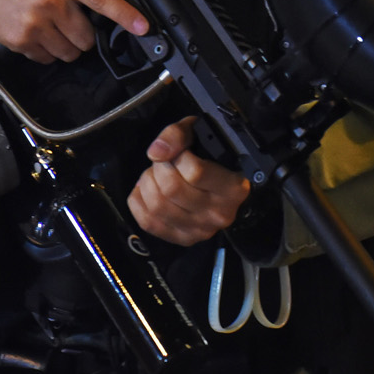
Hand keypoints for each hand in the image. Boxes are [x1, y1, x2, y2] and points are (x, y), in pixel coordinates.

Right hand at [0, 0, 147, 63]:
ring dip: (66, 45)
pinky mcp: (21, 42)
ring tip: (49, 25)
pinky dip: (46, 52)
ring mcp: (35, 24)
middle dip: (85, 33)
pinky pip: (48, 58)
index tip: (144, 27)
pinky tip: (33, 32)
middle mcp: (51, 1)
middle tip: (69, 20)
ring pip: (70, 52)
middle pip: (87, 36)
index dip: (126, 15)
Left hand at [127, 116, 250, 245]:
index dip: (179, 156)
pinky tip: (146, 190)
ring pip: (158, 206)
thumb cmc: (211, 156)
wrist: (219, 181)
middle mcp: (220, 213)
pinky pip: (148, 222)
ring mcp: (201, 230)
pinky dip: (139, 201)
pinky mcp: (183, 239)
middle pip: (172, 189)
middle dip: (159, 168)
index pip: (195, 172)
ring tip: (155, 174)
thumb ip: (178, 135)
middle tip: (163, 161)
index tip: (181, 151)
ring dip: (147, 183)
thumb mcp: (200, 134)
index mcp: (233, 187)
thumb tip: (156, 152)